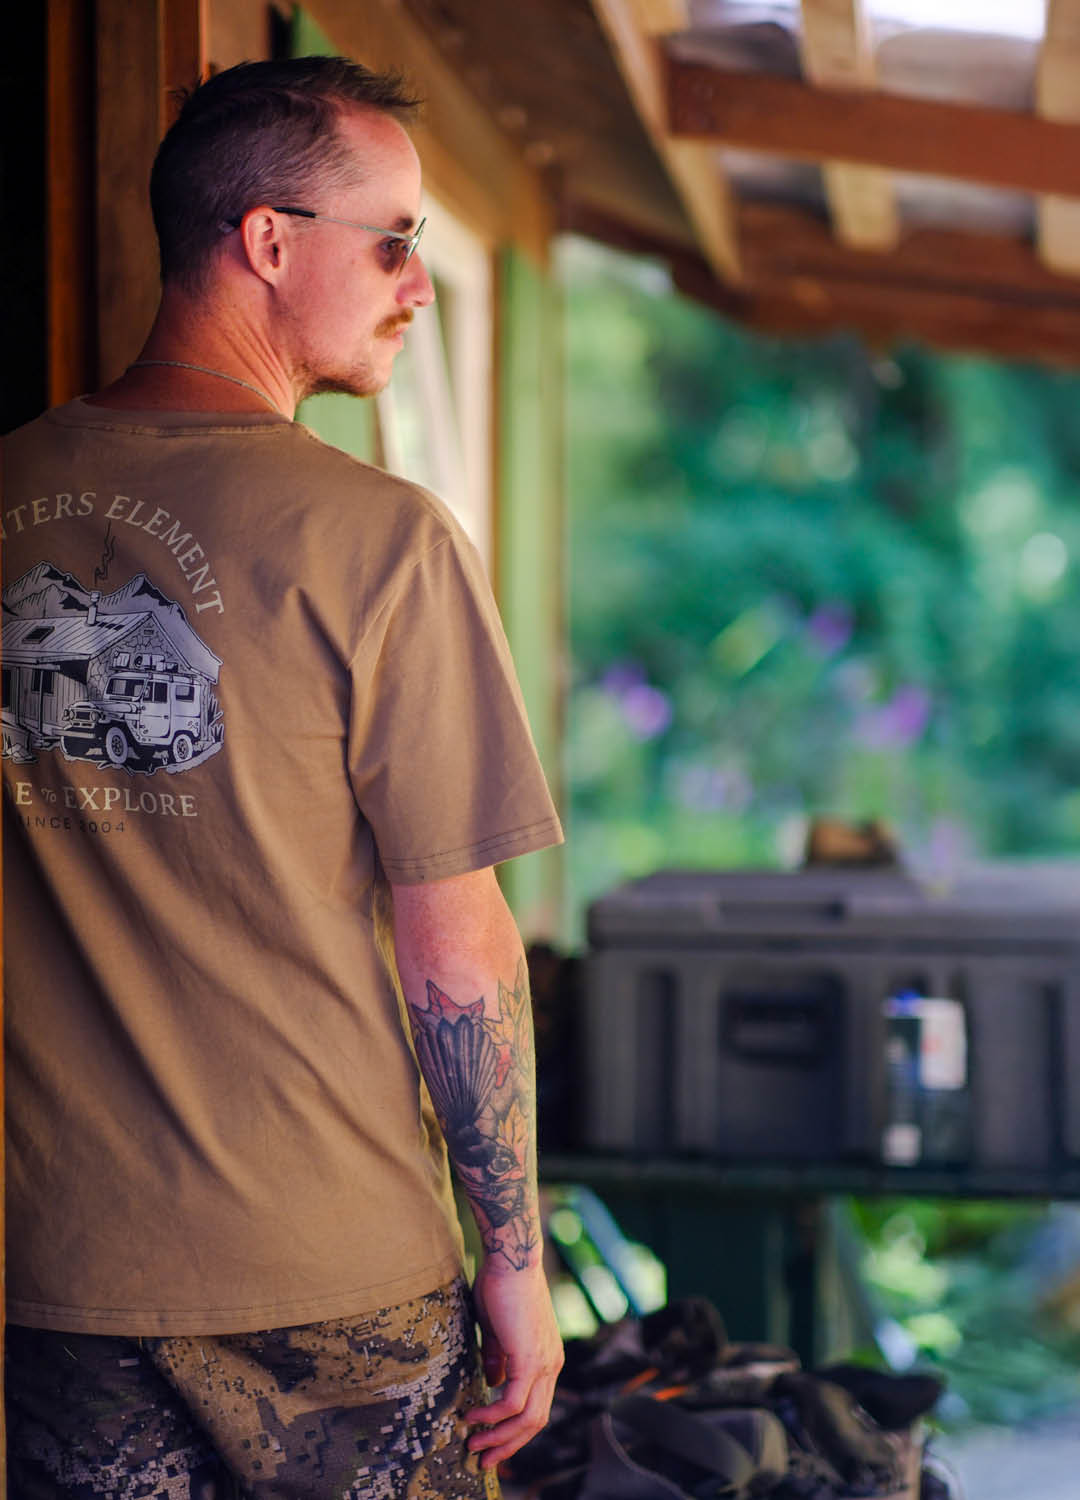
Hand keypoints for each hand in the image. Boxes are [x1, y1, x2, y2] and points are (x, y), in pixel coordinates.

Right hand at [465, 1256, 564, 1468]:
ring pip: (528, 1418)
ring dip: (499, 1437)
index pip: (537, 1407)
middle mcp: (552, 1364)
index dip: (515, 1430)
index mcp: (547, 1358)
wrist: (510, 1259)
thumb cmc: (501, 1286)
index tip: (492, 1442)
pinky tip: (474, 1416)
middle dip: (508, 1444)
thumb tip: (492, 1384)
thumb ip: (498, 1358)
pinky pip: (513, 1402)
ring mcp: (544, 1362)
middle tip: (483, 1459)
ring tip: (474, 1445)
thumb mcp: (498, 1331)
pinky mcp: (530, 1358)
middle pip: (536, 1421)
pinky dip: (493, 1415)